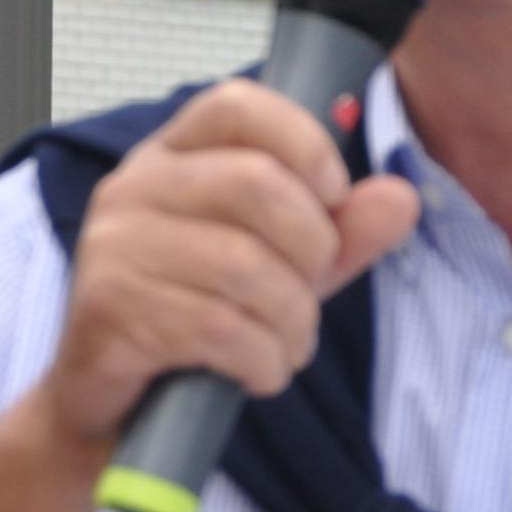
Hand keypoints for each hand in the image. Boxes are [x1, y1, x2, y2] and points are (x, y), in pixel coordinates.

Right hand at [39, 81, 419, 452]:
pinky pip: (220, 328)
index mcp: (171, 157)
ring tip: (286, 347)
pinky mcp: (110, 311)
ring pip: (245, 265)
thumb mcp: (279, 268)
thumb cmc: (194, 321)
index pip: (238, 103)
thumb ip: (338, 232)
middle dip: (312, 251)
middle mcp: (133, 189)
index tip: (332, 197)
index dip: (306, 144)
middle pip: (258, 184)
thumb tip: (402, 198)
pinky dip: (262, 360)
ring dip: (292, 321)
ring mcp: (114, 247)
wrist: (112, 408)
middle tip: (309, 295)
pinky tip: (257, 373)